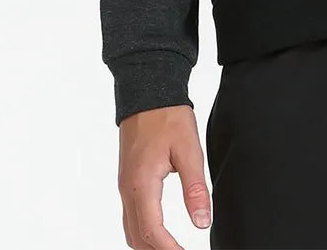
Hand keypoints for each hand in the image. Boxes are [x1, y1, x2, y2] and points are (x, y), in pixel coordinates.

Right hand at [117, 105, 211, 248]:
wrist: (148, 92)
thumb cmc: (168, 117)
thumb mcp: (189, 150)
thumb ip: (195, 188)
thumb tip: (202, 221)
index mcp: (142, 183)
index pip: (152, 231)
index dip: (169, 249)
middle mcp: (127, 188)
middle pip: (137, 237)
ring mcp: (124, 185)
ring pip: (130, 229)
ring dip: (148, 244)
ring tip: (172, 248)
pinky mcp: (127, 180)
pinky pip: (130, 215)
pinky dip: (143, 231)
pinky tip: (159, 233)